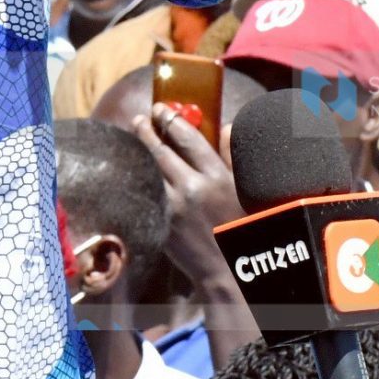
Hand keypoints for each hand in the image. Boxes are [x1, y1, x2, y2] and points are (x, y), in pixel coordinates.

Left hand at [134, 103, 244, 253]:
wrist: (225, 270)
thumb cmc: (239, 228)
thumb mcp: (244, 189)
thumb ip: (232, 156)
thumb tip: (225, 126)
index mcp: (216, 177)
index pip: (188, 138)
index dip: (172, 119)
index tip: (162, 108)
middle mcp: (192, 188)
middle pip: (161, 150)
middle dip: (148, 130)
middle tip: (140, 118)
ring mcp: (173, 207)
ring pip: (149, 169)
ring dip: (139, 150)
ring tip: (133, 135)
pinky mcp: (160, 222)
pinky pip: (145, 191)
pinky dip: (139, 176)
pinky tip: (134, 166)